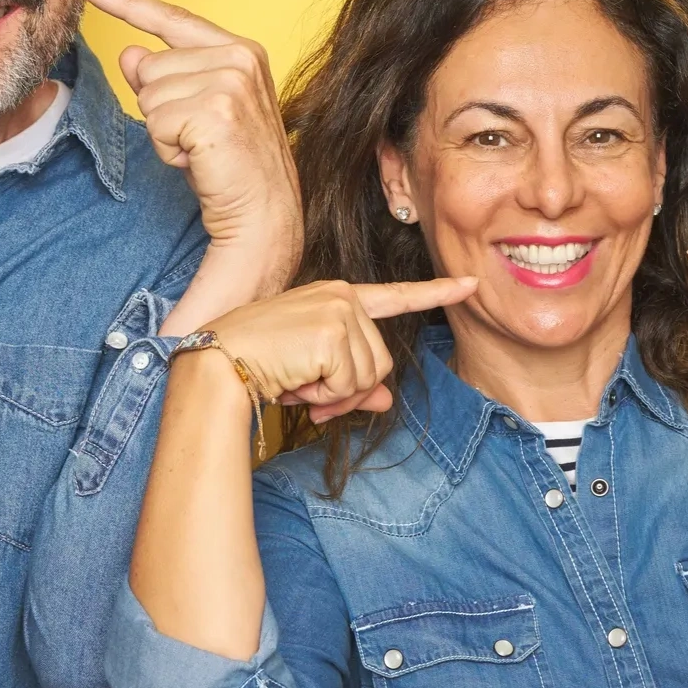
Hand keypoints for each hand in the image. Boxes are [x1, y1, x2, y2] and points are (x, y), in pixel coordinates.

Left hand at [82, 0, 301, 298]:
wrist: (263, 214)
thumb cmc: (232, 169)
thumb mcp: (194, 113)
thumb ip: (166, 78)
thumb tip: (130, 54)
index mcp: (240, 50)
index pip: (173, 18)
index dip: (128, 2)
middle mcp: (239, 57)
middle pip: (150, 66)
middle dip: (161, 109)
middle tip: (198, 139)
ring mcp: (230, 81)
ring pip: (148, 95)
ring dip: (164, 132)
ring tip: (201, 150)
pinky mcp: (214, 109)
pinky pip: (154, 122)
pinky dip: (167, 149)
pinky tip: (199, 160)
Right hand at [199, 276, 477, 422]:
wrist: (217, 363)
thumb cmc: (256, 364)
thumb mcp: (313, 372)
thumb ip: (353, 382)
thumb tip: (386, 402)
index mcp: (335, 296)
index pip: (394, 296)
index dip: (435, 292)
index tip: (470, 284)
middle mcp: (342, 296)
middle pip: (381, 361)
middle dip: (350, 390)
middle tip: (310, 392)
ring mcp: (339, 310)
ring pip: (369, 376)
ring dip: (335, 394)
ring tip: (298, 382)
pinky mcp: (332, 331)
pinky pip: (351, 384)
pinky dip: (325, 395)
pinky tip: (296, 381)